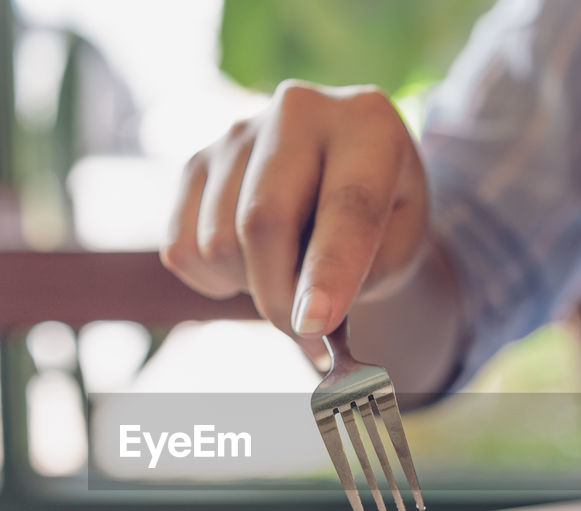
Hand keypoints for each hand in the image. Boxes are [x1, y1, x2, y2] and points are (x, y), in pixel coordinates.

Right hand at [160, 80, 429, 338]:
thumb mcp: (396, 246)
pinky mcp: (195, 162)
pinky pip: (183, 250)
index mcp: (367, 122)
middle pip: (262, 221)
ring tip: (287, 271)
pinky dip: (215, 280)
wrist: (347, 182)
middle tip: (305, 330)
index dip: (328, 272)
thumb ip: (356, 277)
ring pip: (219, 244)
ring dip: (251, 286)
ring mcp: (237, 132)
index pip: (345, 206)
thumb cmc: (382, 221)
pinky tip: (251, 261)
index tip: (314, 323)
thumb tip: (302, 321)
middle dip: (279, 297)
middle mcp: (296, 109)